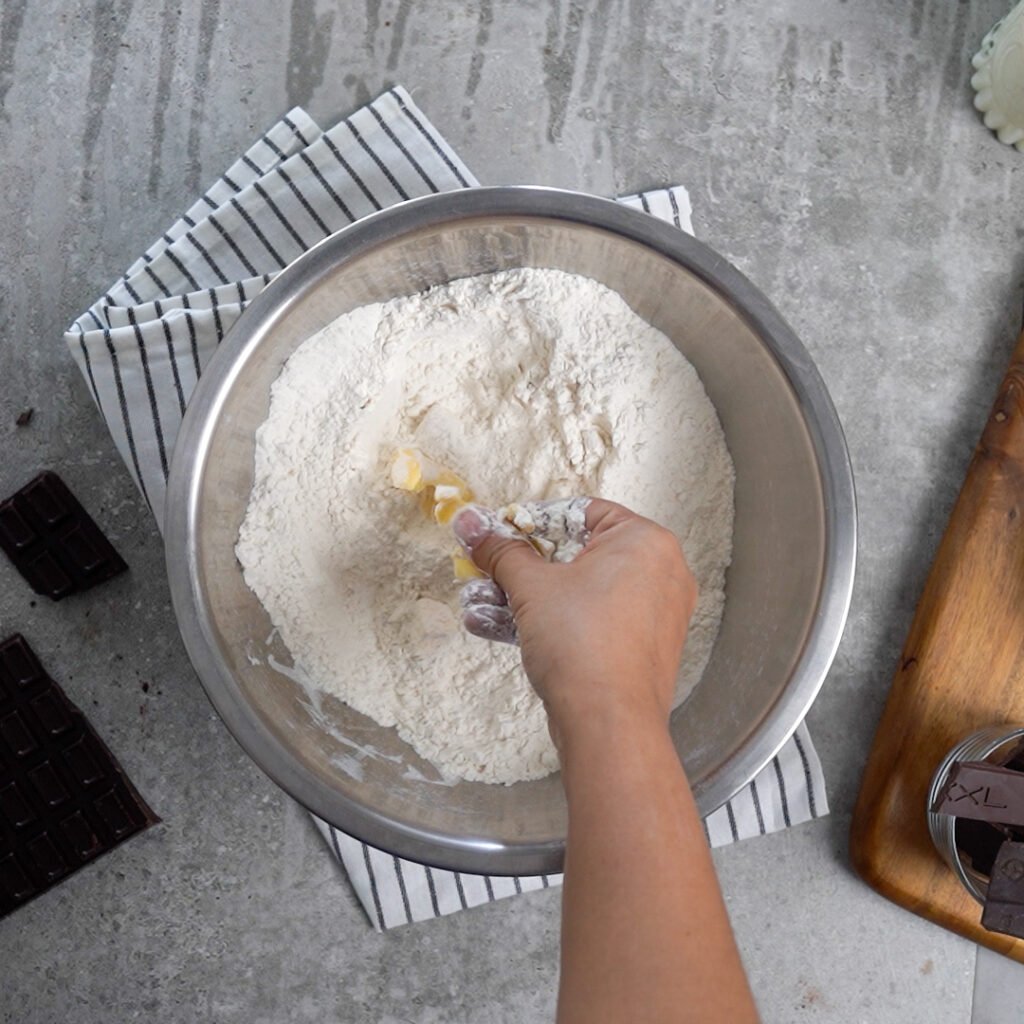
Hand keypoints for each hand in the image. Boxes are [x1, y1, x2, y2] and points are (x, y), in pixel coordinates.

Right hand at [452, 498, 697, 746]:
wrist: (608, 723)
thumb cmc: (584, 645)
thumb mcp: (531, 586)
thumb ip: (501, 551)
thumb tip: (473, 526)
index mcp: (645, 541)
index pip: (582, 512)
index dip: (533, 521)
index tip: (499, 532)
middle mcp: (660, 572)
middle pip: (578, 555)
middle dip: (523, 567)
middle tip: (488, 569)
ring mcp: (653, 613)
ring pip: (580, 593)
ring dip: (527, 598)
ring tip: (483, 603)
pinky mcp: (639, 648)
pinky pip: (590, 621)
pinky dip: (552, 622)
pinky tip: (500, 628)